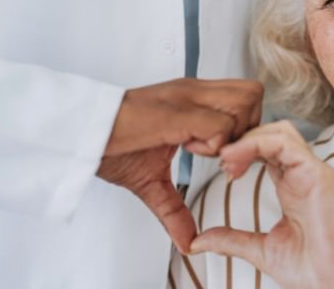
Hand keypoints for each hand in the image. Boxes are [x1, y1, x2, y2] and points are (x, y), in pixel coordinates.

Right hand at [96, 78, 262, 253]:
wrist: (80, 133)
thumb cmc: (111, 143)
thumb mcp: (152, 180)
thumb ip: (174, 209)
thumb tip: (186, 240)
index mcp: (193, 100)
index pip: (247, 97)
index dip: (247, 129)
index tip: (227, 159)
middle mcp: (195, 92)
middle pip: (253, 94)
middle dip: (249, 128)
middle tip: (223, 156)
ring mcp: (187, 98)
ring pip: (244, 103)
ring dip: (231, 134)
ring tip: (199, 150)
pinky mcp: (177, 113)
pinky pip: (220, 126)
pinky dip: (214, 145)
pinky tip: (186, 148)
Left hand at [189, 122, 333, 288]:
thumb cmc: (314, 271)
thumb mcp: (261, 250)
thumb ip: (231, 239)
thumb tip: (198, 241)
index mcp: (294, 186)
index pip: (267, 150)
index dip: (240, 151)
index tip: (220, 167)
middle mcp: (304, 174)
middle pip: (272, 133)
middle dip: (242, 139)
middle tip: (219, 160)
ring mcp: (313, 171)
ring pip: (279, 131)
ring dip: (247, 138)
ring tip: (225, 158)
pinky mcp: (317, 174)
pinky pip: (285, 143)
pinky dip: (256, 143)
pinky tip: (235, 157)